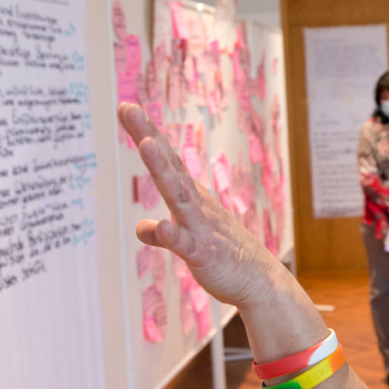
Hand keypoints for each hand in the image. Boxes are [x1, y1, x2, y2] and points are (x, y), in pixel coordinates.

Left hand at [118, 103, 285, 308]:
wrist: (260, 281)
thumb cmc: (225, 256)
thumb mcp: (189, 242)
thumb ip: (163, 234)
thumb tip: (143, 228)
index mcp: (191, 198)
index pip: (167, 161)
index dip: (147, 134)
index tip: (127, 107)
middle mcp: (196, 205)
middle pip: (169, 167)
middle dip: (149, 137)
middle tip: (130, 108)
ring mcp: (201, 228)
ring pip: (178, 196)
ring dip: (162, 170)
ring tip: (147, 145)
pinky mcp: (206, 255)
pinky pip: (188, 245)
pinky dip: (175, 236)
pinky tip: (163, 226)